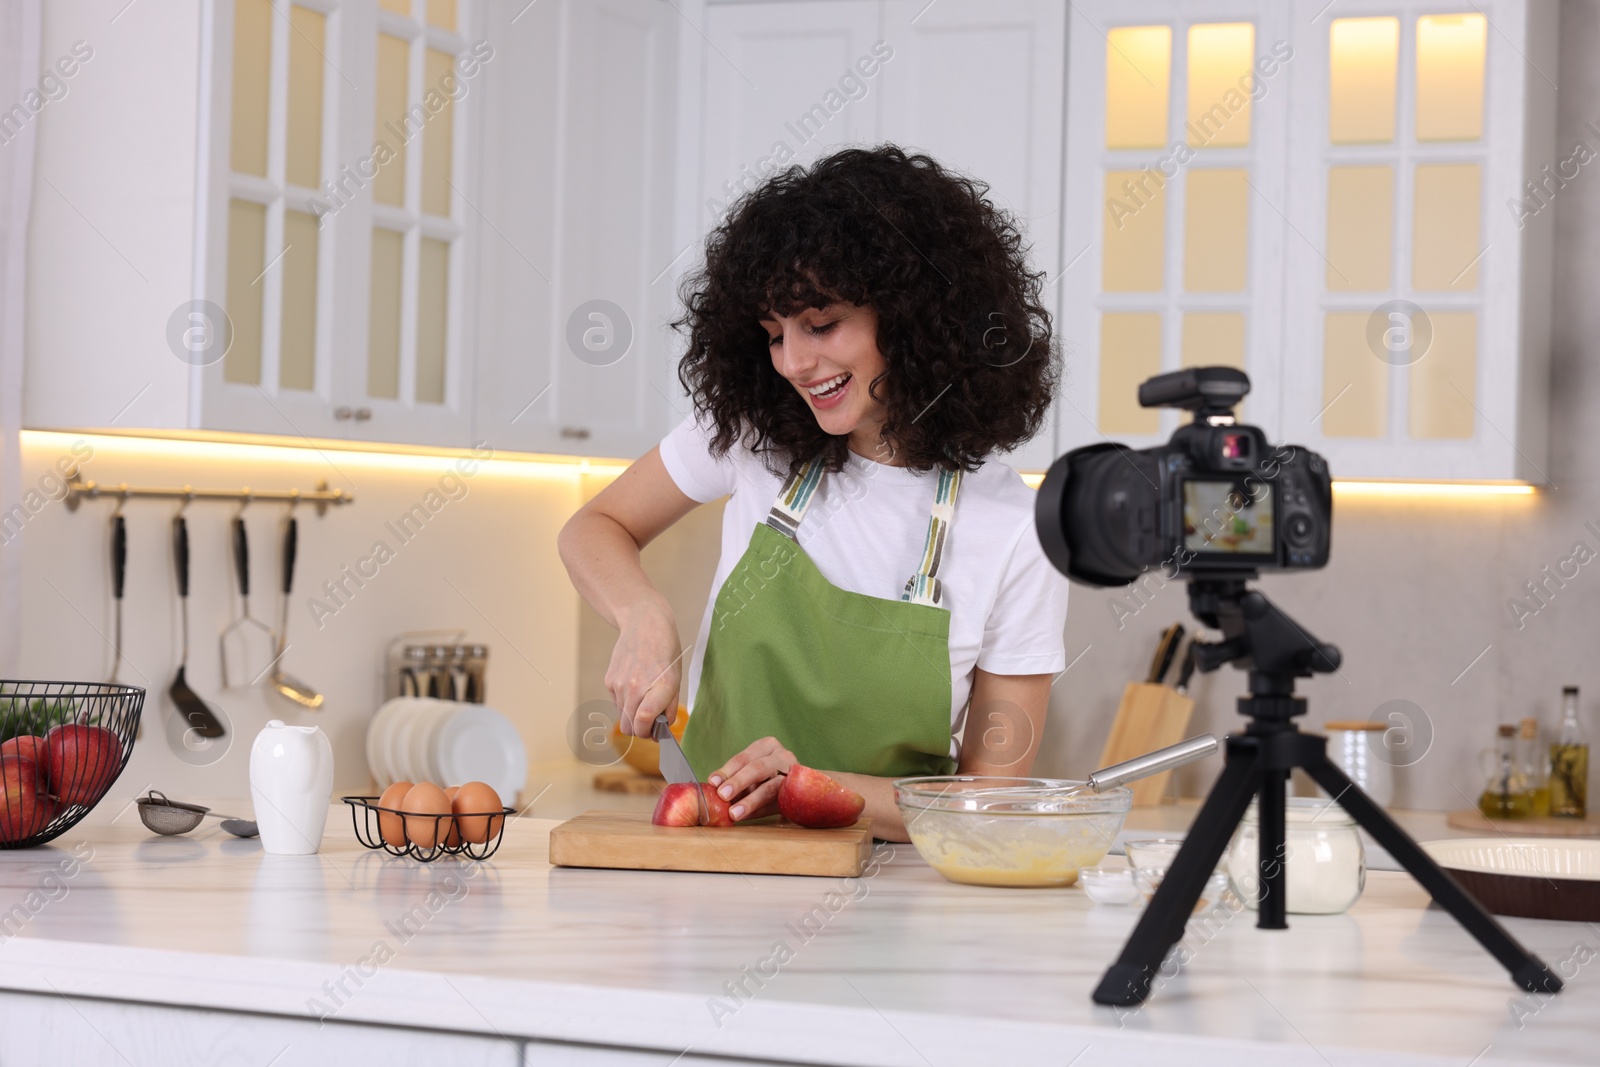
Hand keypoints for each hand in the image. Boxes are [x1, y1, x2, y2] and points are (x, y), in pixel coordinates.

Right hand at [606, 598, 682, 737]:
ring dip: (632, 716)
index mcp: (659, 687)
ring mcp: (619, 684)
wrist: (643, 623)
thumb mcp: (676, 678)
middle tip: (651, 722)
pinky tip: (634, 685)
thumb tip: (662, 728)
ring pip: (621, 717)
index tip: (655, 732)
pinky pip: (616, 703)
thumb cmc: (665, 650)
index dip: (648, 733)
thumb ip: (669, 706)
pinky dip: (625, 702)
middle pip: (629, 727)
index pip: (644, 722)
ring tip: (644, 698)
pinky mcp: (609, 680)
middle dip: (640, 730)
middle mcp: (635, 687)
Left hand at [709, 736, 796, 820]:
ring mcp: (791, 776)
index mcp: (767, 746)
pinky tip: (745, 817)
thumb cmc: (765, 777)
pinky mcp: (796, 796)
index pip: (744, 758)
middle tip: (722, 795)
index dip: (727, 770)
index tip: (713, 782)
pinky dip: (759, 811)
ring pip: (769, 788)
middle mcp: (782, 757)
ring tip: (734, 813)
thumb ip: (733, 778)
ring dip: (749, 802)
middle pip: (758, 768)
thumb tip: (711, 789)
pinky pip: (775, 804)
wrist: (795, 788)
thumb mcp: (749, 772)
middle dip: (738, 782)